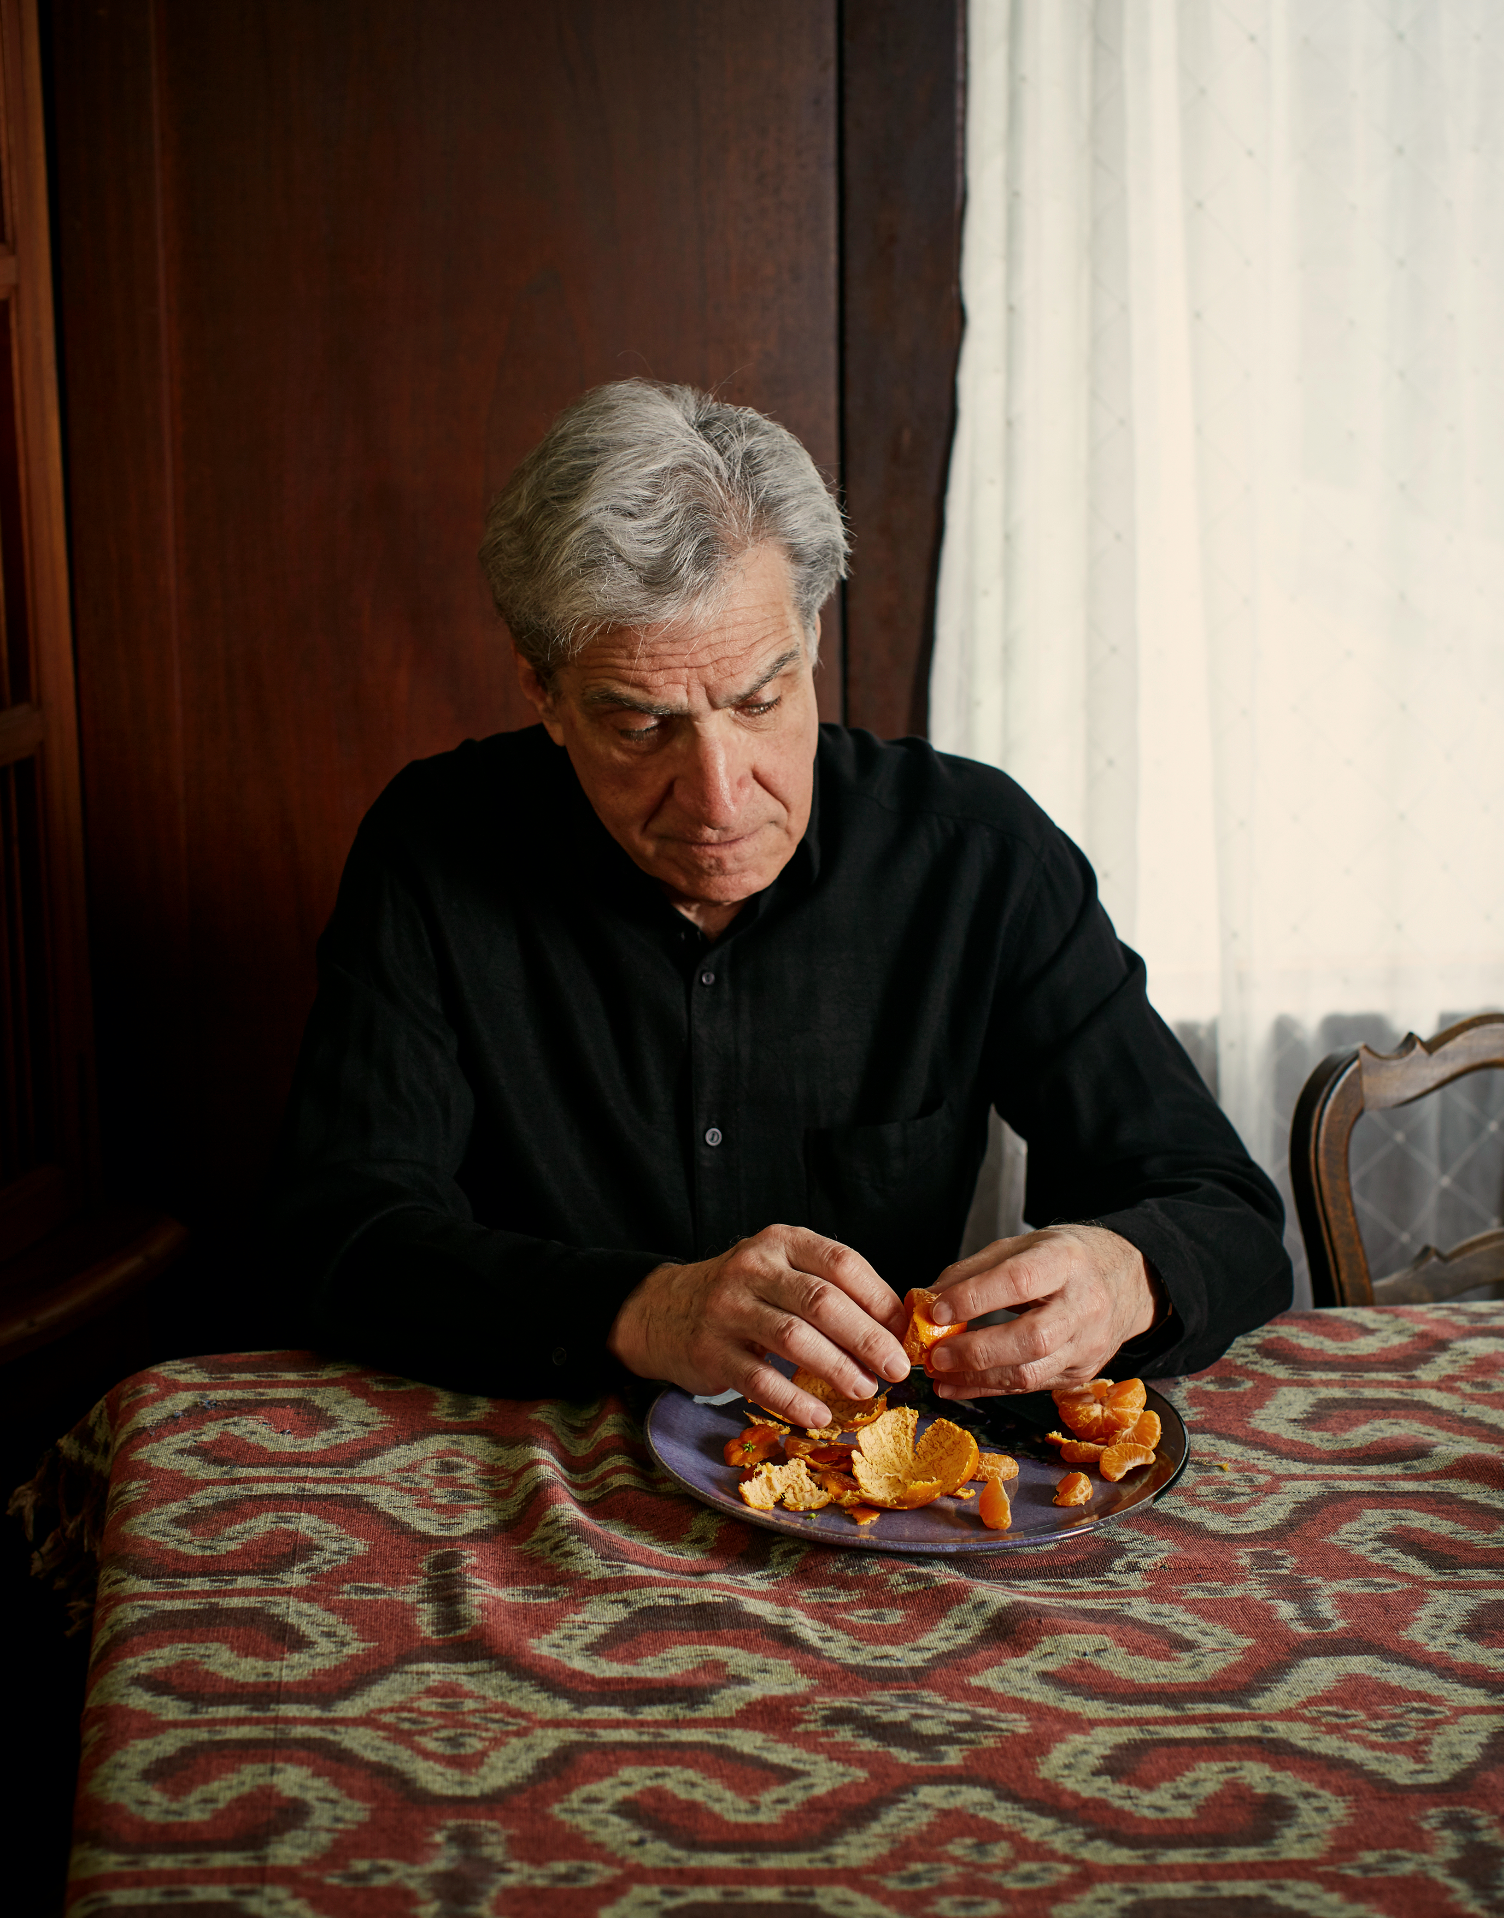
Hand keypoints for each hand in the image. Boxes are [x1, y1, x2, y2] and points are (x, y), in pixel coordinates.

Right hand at [607, 1224, 910, 1425]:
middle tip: (895, 1367)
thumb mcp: (781, 1272)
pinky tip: (820, 1414)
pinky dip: (795, 1399)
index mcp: (782, 1242)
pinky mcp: (710, 1350)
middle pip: (823, 1301)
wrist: (663, 1311)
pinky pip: (760, 1378)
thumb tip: (895, 1329)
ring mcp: (728, 1307)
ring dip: (837, 1368)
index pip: (841, 1263)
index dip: (879, 1299)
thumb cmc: (743, 1295)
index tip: (904, 1331)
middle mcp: (753, 1267)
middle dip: (867, 1338)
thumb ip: (830, 1289)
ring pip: (794, 1338)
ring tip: (866, 1390)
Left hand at [923, 1225, 1160, 1397]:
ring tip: (940, 1376)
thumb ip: (974, 1271)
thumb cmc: (1064, 1259)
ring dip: (978, 1379)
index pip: (1019, 1282)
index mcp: (1065, 1261)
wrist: (1125, 1281)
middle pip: (1030, 1338)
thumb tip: (927, 1298)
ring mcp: (1087, 1344)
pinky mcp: (1082, 1372)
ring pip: (1031, 1372)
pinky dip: (991, 1389)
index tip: (937, 1310)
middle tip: (936, 1355)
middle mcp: (1083, 1305)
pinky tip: (960, 1386)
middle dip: (976, 1351)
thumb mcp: (1022, 1246)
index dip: (975, 1298)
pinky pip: (1032, 1386)